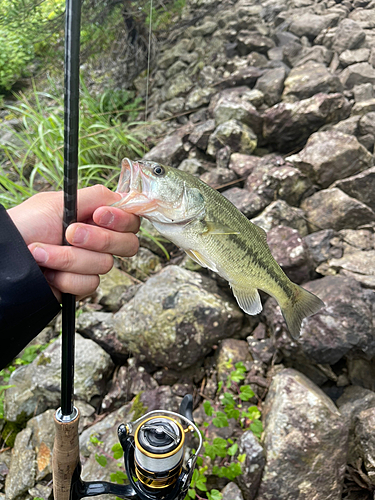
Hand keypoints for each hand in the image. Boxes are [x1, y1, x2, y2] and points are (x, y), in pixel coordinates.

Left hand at [8, 185, 139, 300]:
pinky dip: (65, 277)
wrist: (4, 259)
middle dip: (98, 239)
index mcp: (95, 217)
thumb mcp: (59, 202)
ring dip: (69, 258)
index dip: (121, 219)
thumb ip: (96, 196)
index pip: (130, 219)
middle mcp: (97, 240)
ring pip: (105, 265)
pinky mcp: (80, 284)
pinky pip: (89, 284)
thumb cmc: (24, 226)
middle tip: (69, 234)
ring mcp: (89, 263)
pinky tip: (48, 273)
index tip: (99, 216)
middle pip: (128, 244)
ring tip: (43, 253)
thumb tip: (123, 197)